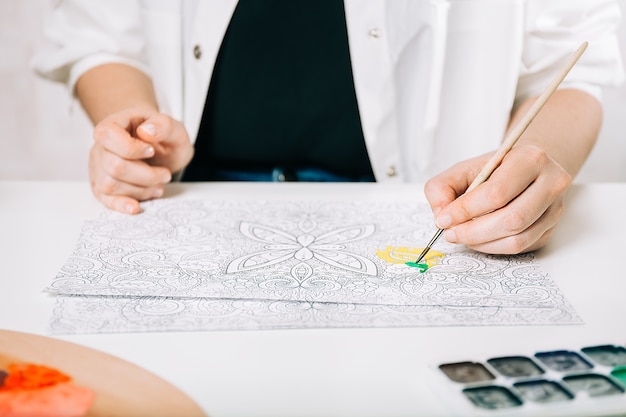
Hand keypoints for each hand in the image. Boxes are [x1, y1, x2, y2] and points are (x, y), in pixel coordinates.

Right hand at [89, 108, 193, 213]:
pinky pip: (105, 199)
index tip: (151, 151)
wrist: (160, 149)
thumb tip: (146, 131)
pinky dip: (120, 205)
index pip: (108, 136)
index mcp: (114, 125)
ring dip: (141, 190)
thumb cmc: (162, 137)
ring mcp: (99, 168)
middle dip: (146, 175)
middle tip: (165, 174)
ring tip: (158, 185)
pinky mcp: (103, 186)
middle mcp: (101, 147)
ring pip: (111, 186)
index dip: (131, 148)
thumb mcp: (173, 128)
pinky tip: (135, 207)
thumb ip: (164, 125)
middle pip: (114, 166)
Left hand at [423, 144, 571, 253]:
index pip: (497, 192)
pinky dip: (494, 248)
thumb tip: (440, 214)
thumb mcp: (464, 168)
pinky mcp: (551, 229)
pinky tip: (480, 238)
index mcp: (530, 160)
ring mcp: (555, 209)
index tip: (444, 219)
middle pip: (512, 219)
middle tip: (451, 233)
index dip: (466, 210)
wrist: (529, 168)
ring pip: (518, 239)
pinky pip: (522, 247)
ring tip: (463, 236)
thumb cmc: (496, 168)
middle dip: (473, 232)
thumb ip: (442, 186)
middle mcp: (551, 184)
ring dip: (483, 243)